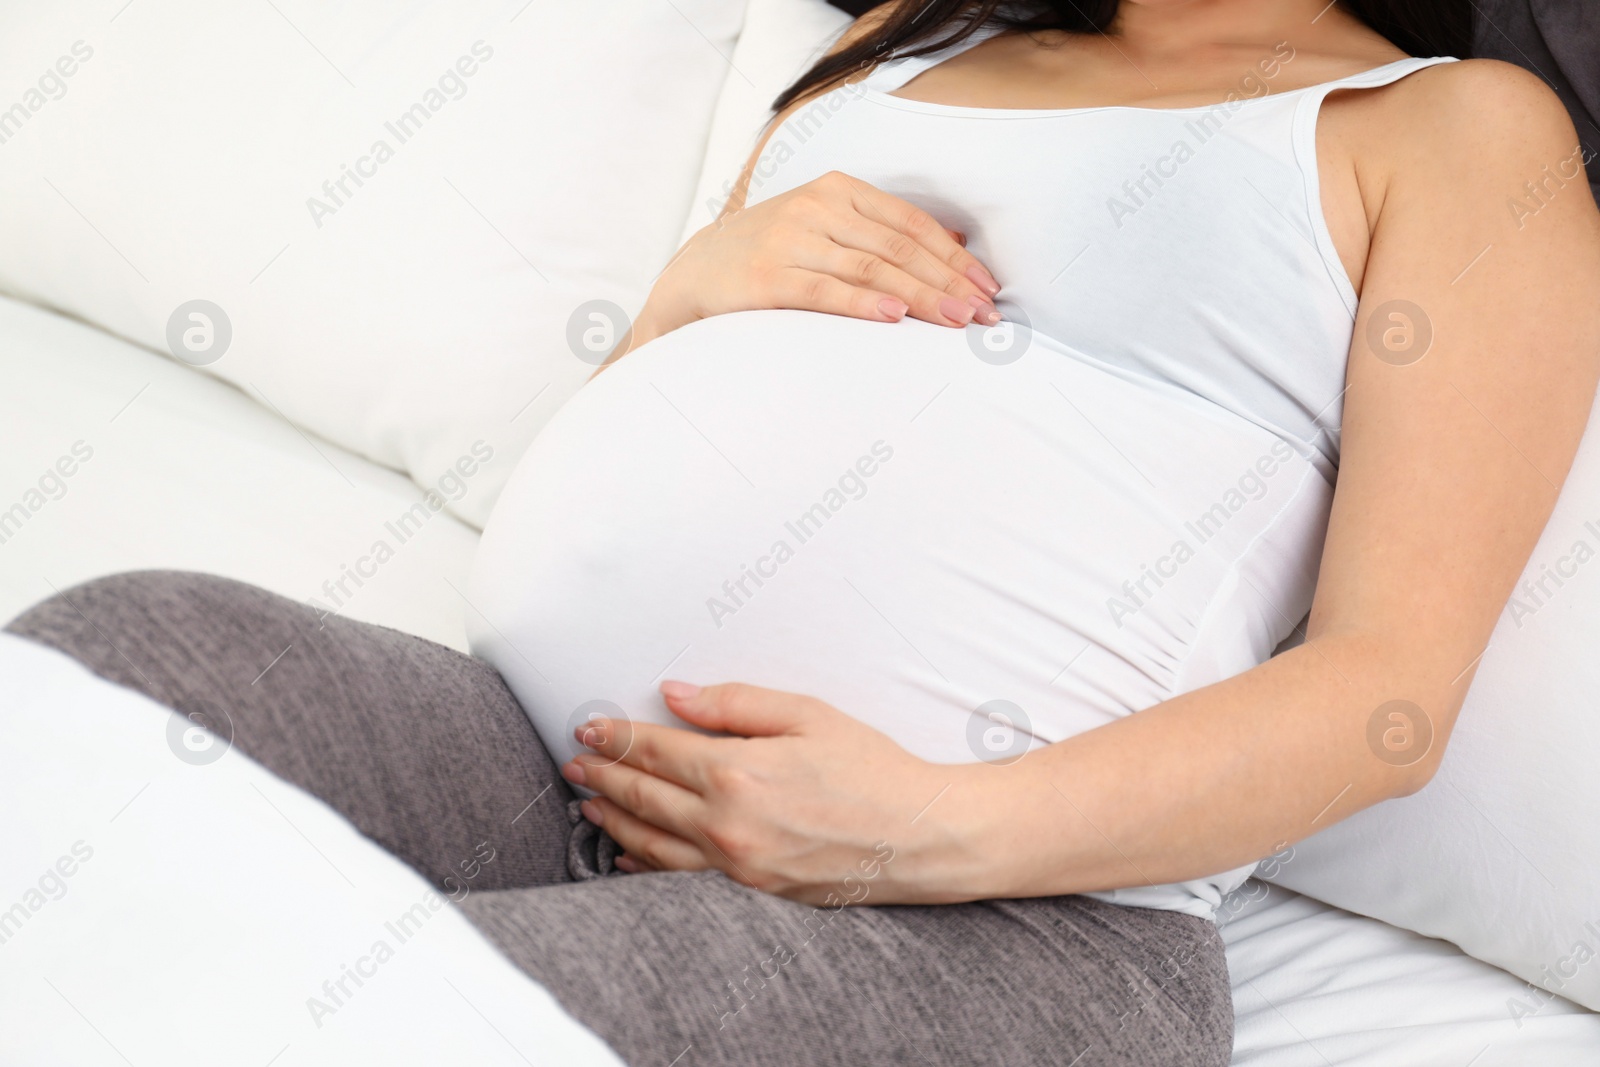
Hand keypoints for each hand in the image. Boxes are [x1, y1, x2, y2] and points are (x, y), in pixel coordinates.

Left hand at [560, 680, 987, 905]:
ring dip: (614, 820)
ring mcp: (735, 864)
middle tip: (576, 762)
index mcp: (737, 771)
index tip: (589, 726)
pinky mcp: (750, 891)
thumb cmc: (872, 769)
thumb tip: (676, 694)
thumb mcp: (808, 715)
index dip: (616, 736)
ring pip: (653, 843)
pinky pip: (681, 879)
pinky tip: (627, 858)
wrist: (920, 836)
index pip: (655, 750)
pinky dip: (645, 867)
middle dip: (604, 775)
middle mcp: (727, 823)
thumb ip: (735, 704)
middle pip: (644, 796)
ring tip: (589, 803)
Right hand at [626, 170, 1002, 353]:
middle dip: (948, 283)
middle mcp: (816, 207)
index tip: (987, 288)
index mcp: (836, 189)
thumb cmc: (771, 255)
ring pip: (871, 269)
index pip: (910, 223)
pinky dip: (863, 303)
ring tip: (957, 321)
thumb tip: (957, 245)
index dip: (953, 257)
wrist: (694, 274)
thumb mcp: (825, 228)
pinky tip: (896, 316)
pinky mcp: (767, 277)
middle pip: (898, 248)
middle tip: (984, 315)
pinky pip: (826, 290)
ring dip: (921, 297)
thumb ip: (880, 233)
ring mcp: (790, 239)